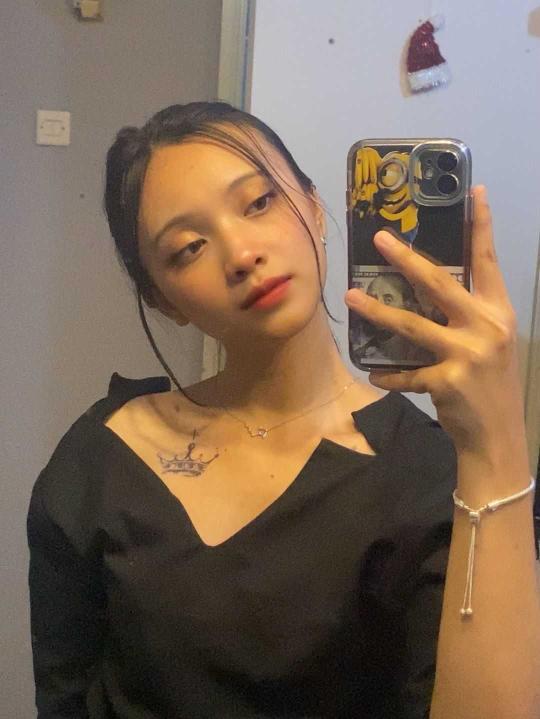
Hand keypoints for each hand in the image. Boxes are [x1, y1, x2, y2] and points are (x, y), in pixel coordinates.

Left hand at [344, 186, 525, 469]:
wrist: (498, 435)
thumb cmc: (491, 384)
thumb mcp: (489, 343)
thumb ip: (466, 316)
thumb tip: (426, 290)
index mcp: (497, 312)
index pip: (488, 262)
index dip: (481, 226)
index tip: (474, 191)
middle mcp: (486, 327)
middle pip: (440, 284)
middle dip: (407, 259)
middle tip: (379, 238)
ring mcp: (467, 354)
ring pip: (412, 324)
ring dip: (377, 310)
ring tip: (351, 297)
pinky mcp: (447, 381)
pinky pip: (406, 373)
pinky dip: (389, 374)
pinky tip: (374, 373)